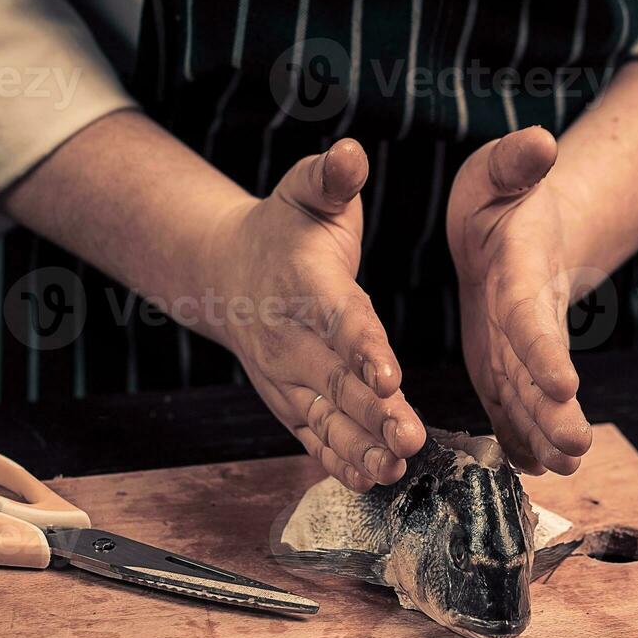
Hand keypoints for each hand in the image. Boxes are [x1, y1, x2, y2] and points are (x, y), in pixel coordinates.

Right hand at [207, 139, 425, 490]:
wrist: (227, 273)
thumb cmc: (286, 229)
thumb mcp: (306, 191)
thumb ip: (330, 177)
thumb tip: (347, 154)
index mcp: (305, 285)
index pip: (339, 319)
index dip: (362, 348)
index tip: (387, 375)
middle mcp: (293, 339)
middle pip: (338, 381)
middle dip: (375, 414)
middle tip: (410, 438)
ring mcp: (289, 378)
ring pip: (328, 418)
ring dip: (361, 447)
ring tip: (396, 469)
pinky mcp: (291, 403)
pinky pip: (315, 438)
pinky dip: (339, 462)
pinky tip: (371, 483)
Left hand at [446, 127, 592, 474]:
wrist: (514, 221)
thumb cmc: (501, 193)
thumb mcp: (499, 170)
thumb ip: (515, 162)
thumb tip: (541, 141)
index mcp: (522, 272)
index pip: (533, 315)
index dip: (547, 350)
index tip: (566, 385)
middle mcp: (526, 315)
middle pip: (542, 368)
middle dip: (557, 410)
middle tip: (576, 449)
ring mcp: (516, 344)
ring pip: (531, 393)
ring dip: (544, 430)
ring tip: (562, 468)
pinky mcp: (501, 361)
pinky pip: (511, 401)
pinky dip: (520, 433)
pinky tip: (528, 468)